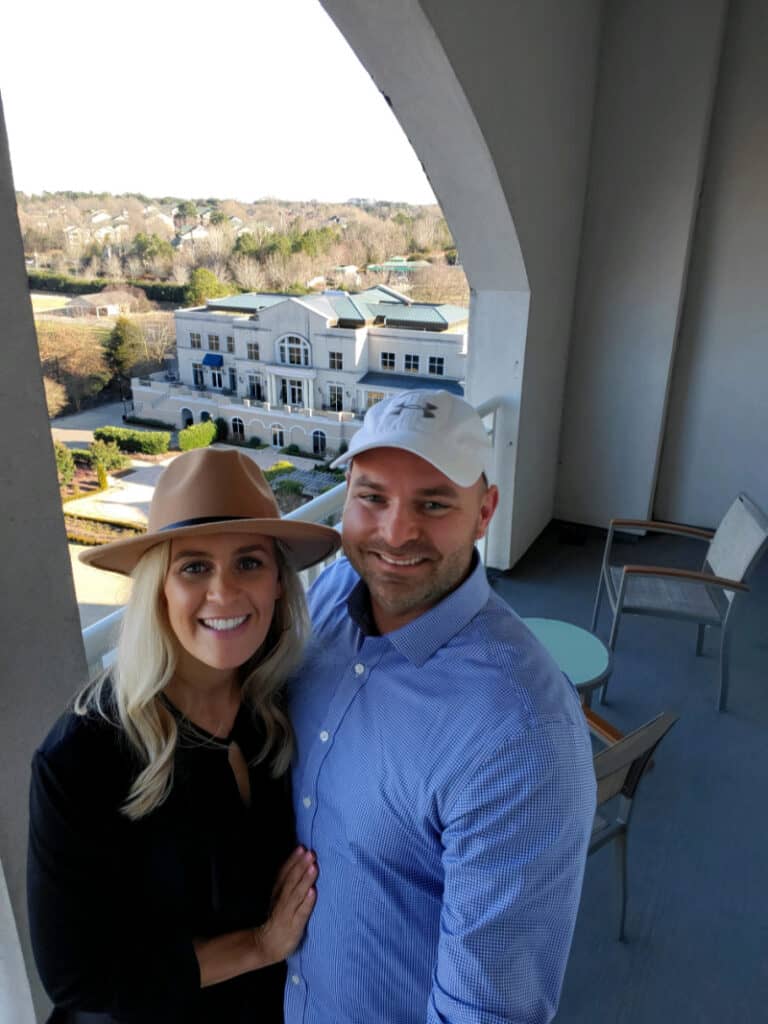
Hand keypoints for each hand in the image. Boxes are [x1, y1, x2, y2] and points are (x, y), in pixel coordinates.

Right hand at [254, 846, 316, 963]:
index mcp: (279, 891)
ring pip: (297, 893)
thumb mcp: (279, 897)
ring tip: (313, 867)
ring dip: (305, 880)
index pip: (285, 873)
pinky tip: (313, 892)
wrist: (267, 944)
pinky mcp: (295, 925)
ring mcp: (288, 912)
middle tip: (310, 853)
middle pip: (292, 880)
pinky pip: (301, 912)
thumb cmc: (279, 917)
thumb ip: (288, 881)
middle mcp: (282, 899)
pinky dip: (307, 902)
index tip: (302, 847)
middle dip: (301, 865)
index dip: (293, 860)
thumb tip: (300, 862)